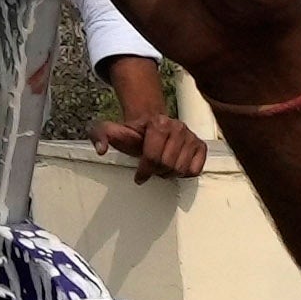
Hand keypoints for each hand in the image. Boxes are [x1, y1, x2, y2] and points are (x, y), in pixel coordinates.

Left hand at [91, 55, 220, 185]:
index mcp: (158, 122)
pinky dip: (184, 174)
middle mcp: (179, 127)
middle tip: (150, 169)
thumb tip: (101, 149)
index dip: (144, 170)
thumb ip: (99, 136)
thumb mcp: (110, 131)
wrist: (150, 126)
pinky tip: (174, 167)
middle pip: (168, 165)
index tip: (138, 176)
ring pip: (182, 169)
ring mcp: (191, 136)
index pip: (153, 156)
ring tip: (160, 168)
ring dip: (169, 174)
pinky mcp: (201, 146)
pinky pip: (195, 170)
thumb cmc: (131, 134)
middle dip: (156, 172)